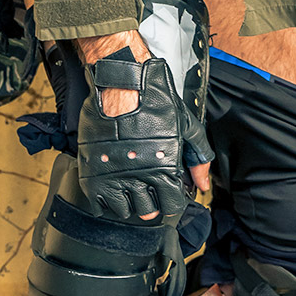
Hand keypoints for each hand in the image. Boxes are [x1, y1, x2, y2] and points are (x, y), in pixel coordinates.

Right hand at [75, 27, 210, 203]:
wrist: (121, 84)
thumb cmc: (155, 101)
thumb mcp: (185, 125)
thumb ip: (198, 157)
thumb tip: (202, 184)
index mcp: (165, 168)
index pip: (172, 206)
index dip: (171, 200)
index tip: (166, 192)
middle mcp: (140, 178)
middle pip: (147, 212)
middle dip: (150, 203)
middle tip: (147, 188)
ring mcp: (114, 178)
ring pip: (123, 211)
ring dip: (128, 201)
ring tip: (128, 184)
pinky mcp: (93, 176)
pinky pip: (99, 206)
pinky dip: (105, 200)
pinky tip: (111, 184)